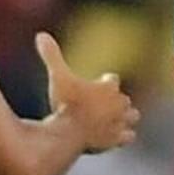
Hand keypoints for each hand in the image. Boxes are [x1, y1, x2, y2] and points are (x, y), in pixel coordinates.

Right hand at [40, 31, 138, 152]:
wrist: (71, 133)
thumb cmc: (65, 103)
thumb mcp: (57, 77)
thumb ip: (51, 56)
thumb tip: (41, 35)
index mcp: (108, 87)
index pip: (112, 79)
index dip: (104, 82)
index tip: (97, 84)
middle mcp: (119, 103)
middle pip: (123, 98)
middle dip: (115, 101)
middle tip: (101, 105)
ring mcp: (121, 122)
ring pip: (132, 116)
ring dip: (125, 117)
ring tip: (113, 119)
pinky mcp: (119, 139)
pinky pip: (129, 136)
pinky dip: (123, 136)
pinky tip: (115, 137)